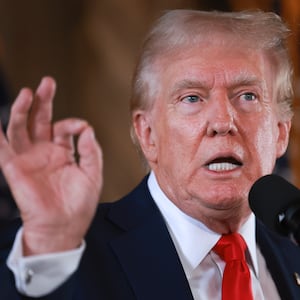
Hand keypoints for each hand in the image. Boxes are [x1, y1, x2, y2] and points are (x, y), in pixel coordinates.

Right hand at [0, 77, 102, 254]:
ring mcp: (29, 159)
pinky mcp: (15, 169)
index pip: (64, 128)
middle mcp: (44, 152)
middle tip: (47, 83)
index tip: (80, 128)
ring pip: (21, 128)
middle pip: (40, 121)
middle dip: (43, 101)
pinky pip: (2, 148)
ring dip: (23, 110)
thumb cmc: (79, 204)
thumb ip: (91, 151)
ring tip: (28, 93)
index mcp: (64, 153)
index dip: (72, 123)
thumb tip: (87, 128)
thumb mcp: (93, 174)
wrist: (64, 227)